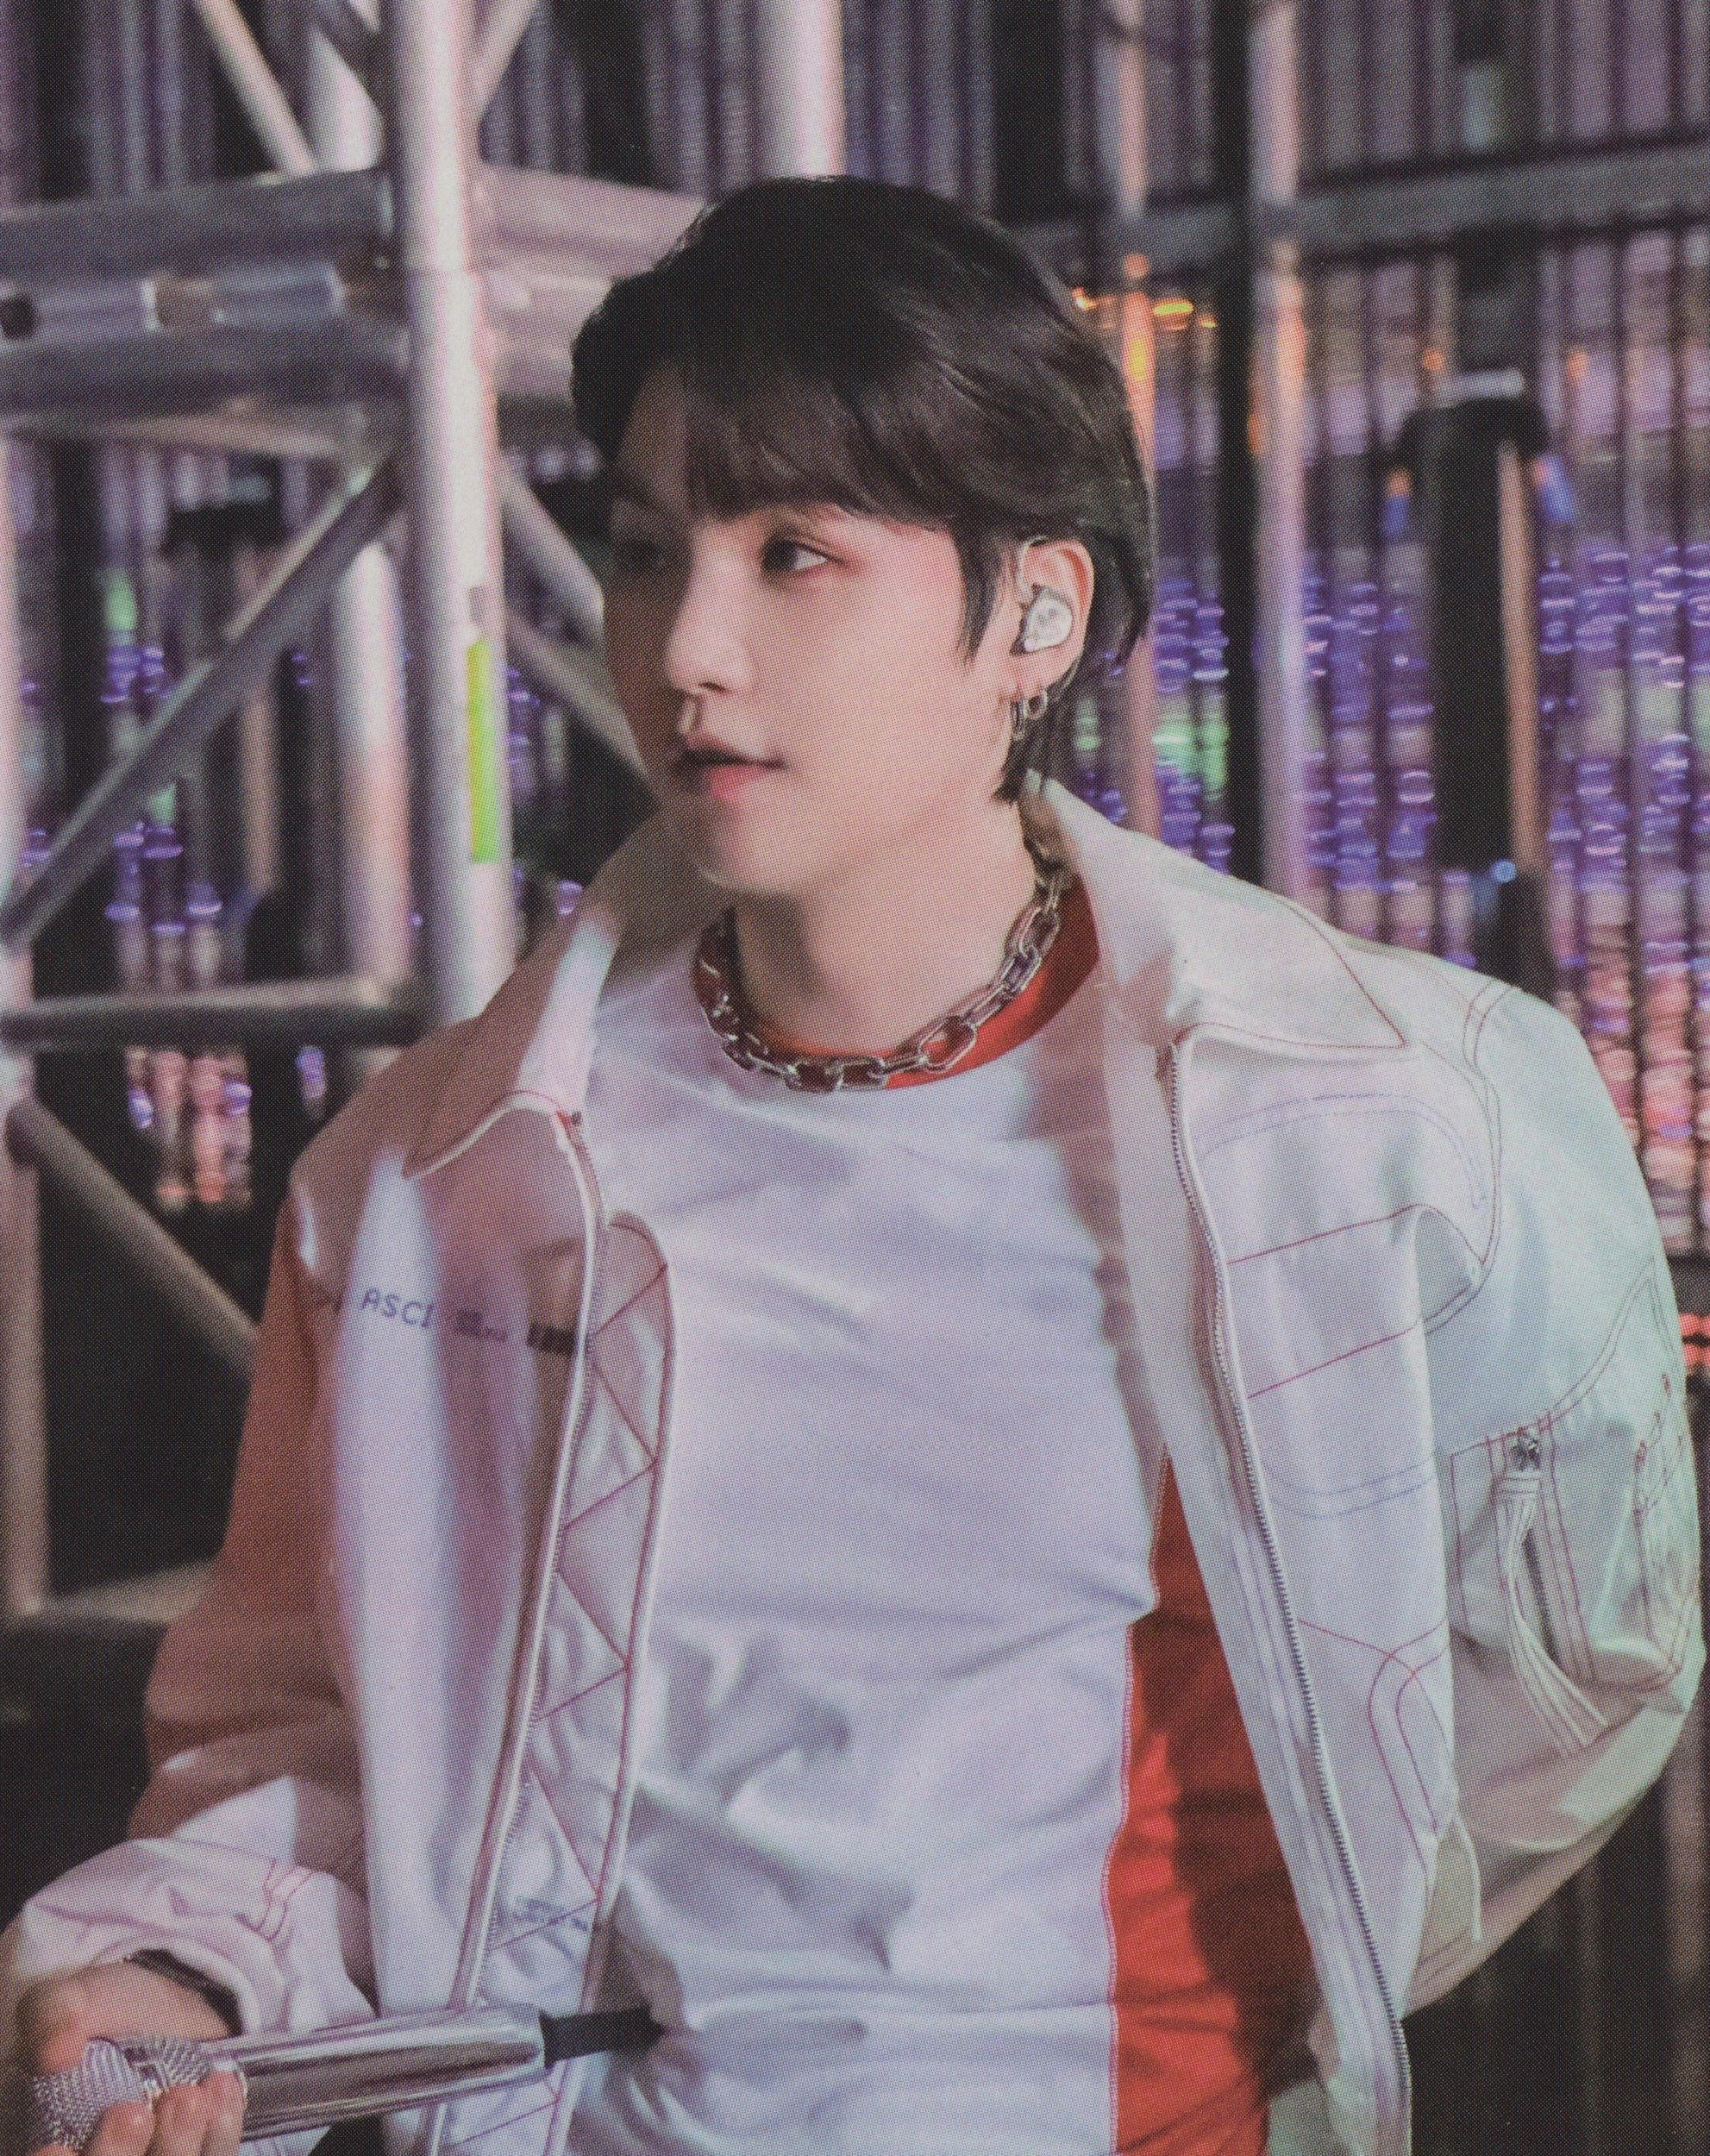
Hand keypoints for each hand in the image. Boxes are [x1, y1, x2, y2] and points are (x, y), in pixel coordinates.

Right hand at [13, 1964, 244, 2155]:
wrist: (180, 1998)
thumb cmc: (111, 2009)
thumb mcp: (73, 1998)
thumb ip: (52, 2017)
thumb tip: (54, 2054)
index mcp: (59, 2139)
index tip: (54, 2149)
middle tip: (133, 2114)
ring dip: (174, 2147)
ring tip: (186, 2097)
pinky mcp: (204, 2151)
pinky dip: (219, 2132)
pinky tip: (218, 2091)